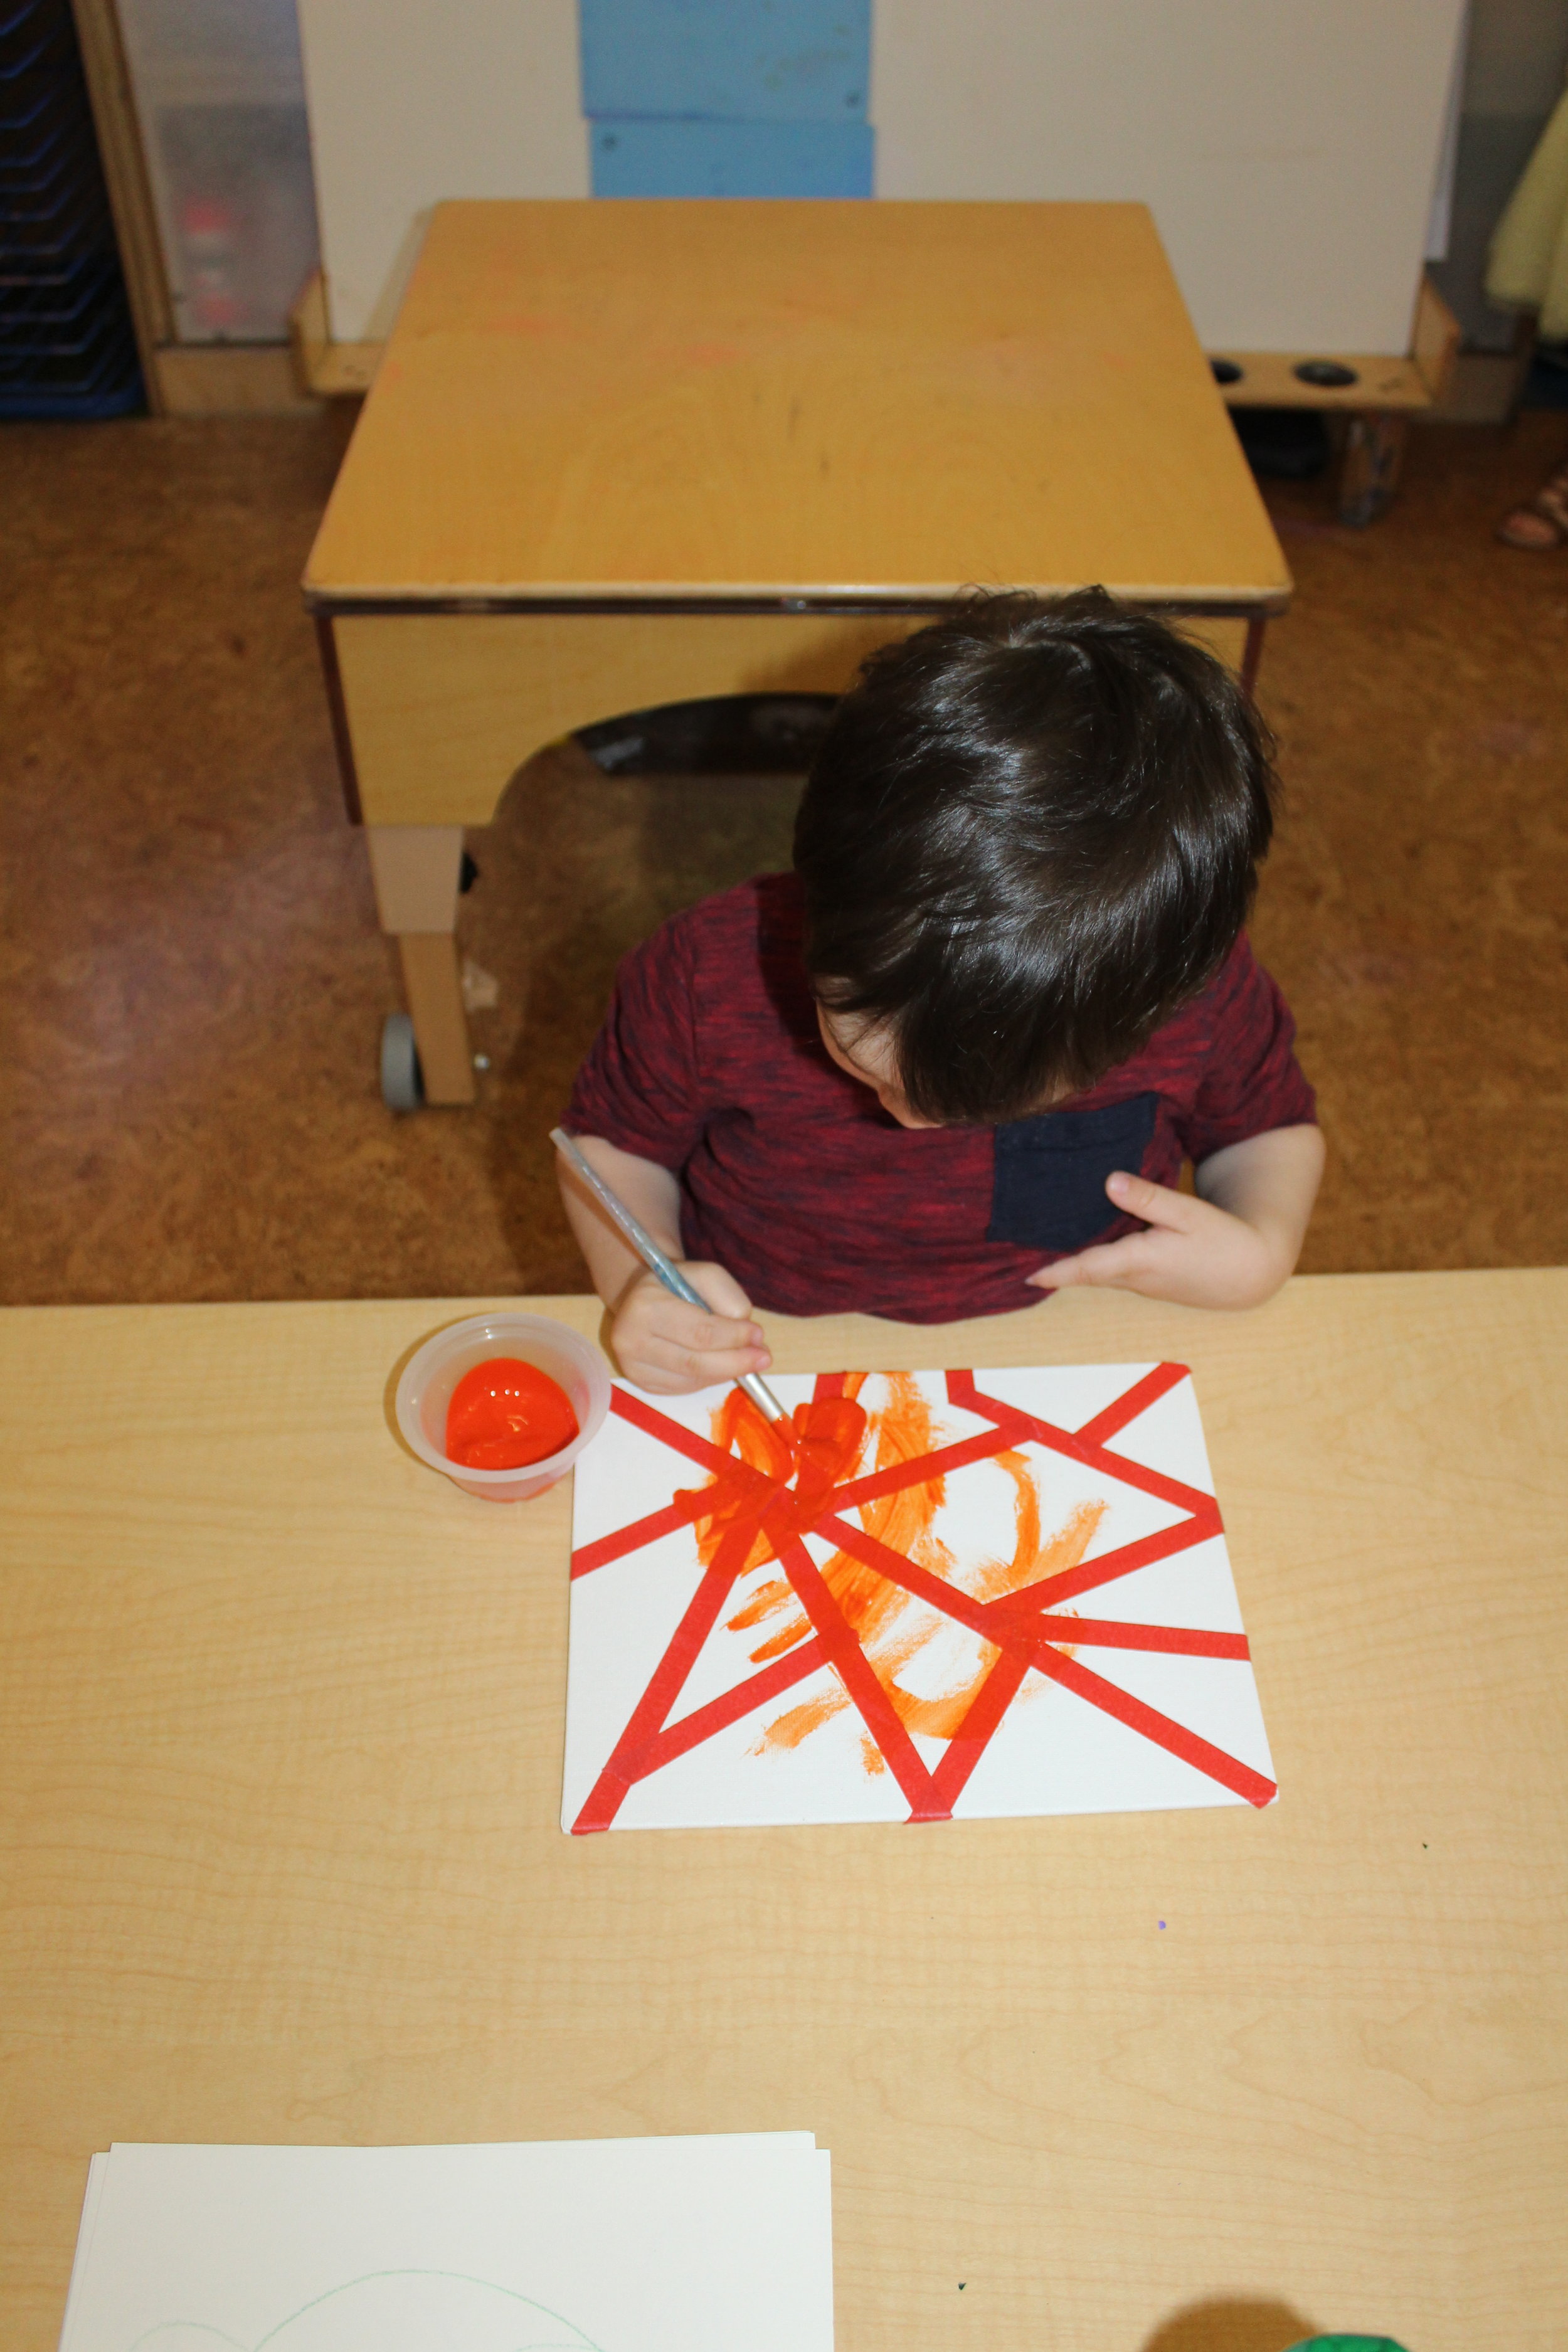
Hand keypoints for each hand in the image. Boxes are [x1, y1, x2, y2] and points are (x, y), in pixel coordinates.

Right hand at [609, 1262, 773, 1394]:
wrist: (640, 1298)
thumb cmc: (676, 1284)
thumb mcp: (705, 1274)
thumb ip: (728, 1298)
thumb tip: (750, 1337)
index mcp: (644, 1306)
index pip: (699, 1332)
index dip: (734, 1337)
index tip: (758, 1335)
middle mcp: (630, 1340)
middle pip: (695, 1362)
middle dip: (736, 1362)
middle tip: (763, 1358)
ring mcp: (632, 1366)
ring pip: (692, 1380)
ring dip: (726, 1372)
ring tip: (748, 1361)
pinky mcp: (640, 1382)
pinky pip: (684, 1388)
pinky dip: (709, 1379)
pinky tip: (721, 1365)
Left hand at [1026, 1168, 1296, 1309]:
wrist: (1252, 1273)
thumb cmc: (1224, 1241)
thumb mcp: (1189, 1214)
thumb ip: (1149, 1199)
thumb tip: (1110, 1181)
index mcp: (1142, 1260)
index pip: (1089, 1268)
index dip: (1057, 1272)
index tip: (1028, 1277)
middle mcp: (1136, 1277)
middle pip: (1087, 1271)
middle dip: (1056, 1268)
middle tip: (1019, 1259)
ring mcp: (1142, 1281)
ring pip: (1100, 1272)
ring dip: (1074, 1266)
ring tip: (1039, 1250)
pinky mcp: (1150, 1278)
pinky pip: (1113, 1271)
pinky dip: (1094, 1262)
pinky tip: (1083, 1245)